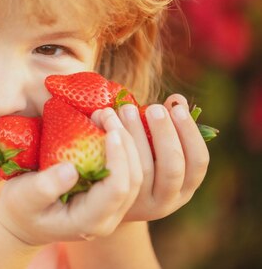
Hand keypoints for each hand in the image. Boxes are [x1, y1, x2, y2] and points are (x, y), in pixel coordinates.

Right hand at [0, 127, 142, 245]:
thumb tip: (70, 169)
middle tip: (109, 113)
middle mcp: (107, 218)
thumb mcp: (23, 197)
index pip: (117, 189)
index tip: (110, 131)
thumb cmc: (20, 207)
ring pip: (136, 174)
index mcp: (88, 222)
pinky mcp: (110, 196)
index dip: (118, 159)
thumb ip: (44, 187)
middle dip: (127, 144)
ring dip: (128, 142)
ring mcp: (112, 209)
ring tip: (109, 114)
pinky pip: (127, 170)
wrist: (22, 220)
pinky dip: (122, 146)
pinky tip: (109, 125)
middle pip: (133, 180)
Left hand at [93, 94, 209, 221]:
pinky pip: (121, 172)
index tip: (177, 107)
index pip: (198, 161)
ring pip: (145, 169)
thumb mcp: (155, 149)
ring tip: (126, 108)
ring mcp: (143, 204)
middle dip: (165, 133)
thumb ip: (168, 126)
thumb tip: (177, 99)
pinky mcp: (118, 202)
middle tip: (154, 107)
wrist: (106, 202)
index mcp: (185, 186)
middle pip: (173, 166)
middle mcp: (168, 200)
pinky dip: (117, 147)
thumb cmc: (137, 164)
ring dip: (137, 134)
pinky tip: (109, 126)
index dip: (190, 133)